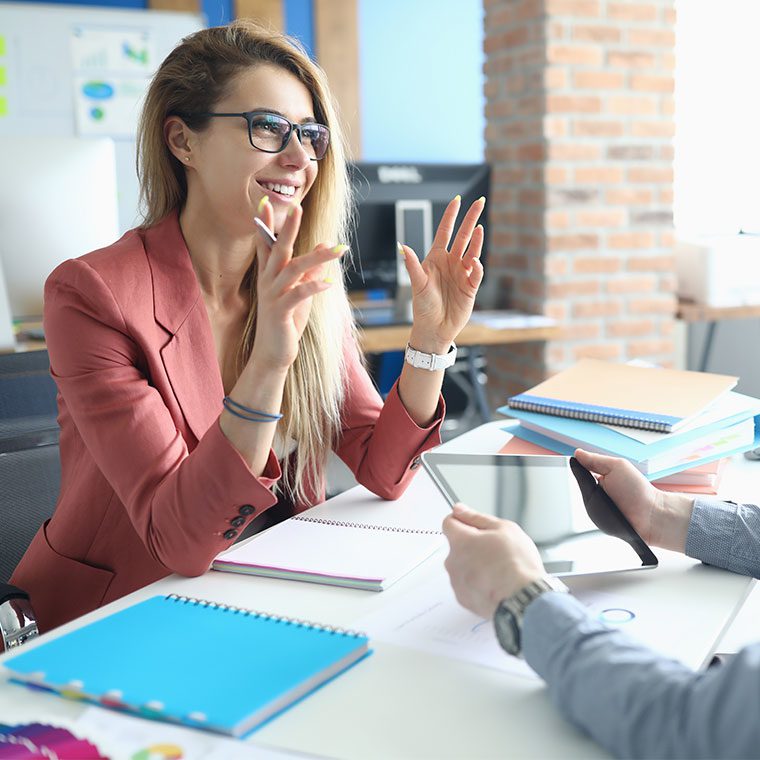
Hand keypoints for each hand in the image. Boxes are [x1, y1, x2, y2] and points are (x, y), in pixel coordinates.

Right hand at [251, 199, 345, 369]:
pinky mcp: (280, 312)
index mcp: (269, 275)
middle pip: (278, 250)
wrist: (273, 353)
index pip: (266, 244)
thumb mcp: (300, 292)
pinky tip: (330, 282)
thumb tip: (325, 247)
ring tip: (338, 248)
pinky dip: (314, 286)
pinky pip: (298, 294)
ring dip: (317, 257)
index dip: (265, 223)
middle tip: (297, 207)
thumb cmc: (287, 321)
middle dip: (288, 228)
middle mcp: (267, 282)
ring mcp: (272, 296)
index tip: (265, 201)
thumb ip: (311, 270)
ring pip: (293, 269)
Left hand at [400, 196, 484, 352]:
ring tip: (479, 229)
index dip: (451, 216)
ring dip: (476, 240)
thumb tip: (402, 246)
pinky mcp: (471, 287)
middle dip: (470, 219)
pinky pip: (477, 273)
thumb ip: (412, 265)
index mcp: (436, 258)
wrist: (434, 329)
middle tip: (480, 202)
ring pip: (472, 251)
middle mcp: (451, 262)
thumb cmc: (422, 307)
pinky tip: (474, 263)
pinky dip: (477, 267)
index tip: (458, 199)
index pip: (445, 232)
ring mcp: (462, 273)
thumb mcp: (417, 284)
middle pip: (463, 236)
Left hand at [442, 504, 546, 618]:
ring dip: (474, 565)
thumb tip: (460, 510)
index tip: (472, 525)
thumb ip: (476, 517)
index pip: (448, 523)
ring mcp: (457, 582)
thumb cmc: (517, 564)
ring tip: (497, 570)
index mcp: (460, 541)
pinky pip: (466, 585)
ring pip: (462, 566)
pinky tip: (494, 583)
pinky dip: (477, 583)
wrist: (524, 599)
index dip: (462, 521)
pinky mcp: (463, 598)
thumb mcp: (504, 529)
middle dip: (471, 545)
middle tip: (494, 550)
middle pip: (456, 546)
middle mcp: (453, 561)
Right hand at [573, 449, 694, 552]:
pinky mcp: (599, 522)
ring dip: (589, 498)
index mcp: (603, 477)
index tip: (575, 464)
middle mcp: (599, 492)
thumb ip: (595, 460)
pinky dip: (593, 511)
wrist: (651, 516)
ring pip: (583, 500)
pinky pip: (588, 514)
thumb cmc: (638, 491)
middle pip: (580, 485)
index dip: (578, 467)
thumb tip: (577, 453)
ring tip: (604, 499)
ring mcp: (598, 508)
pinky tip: (603, 510)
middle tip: (598, 483)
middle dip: (584, 483)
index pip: (583, 470)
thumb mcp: (616, 467)